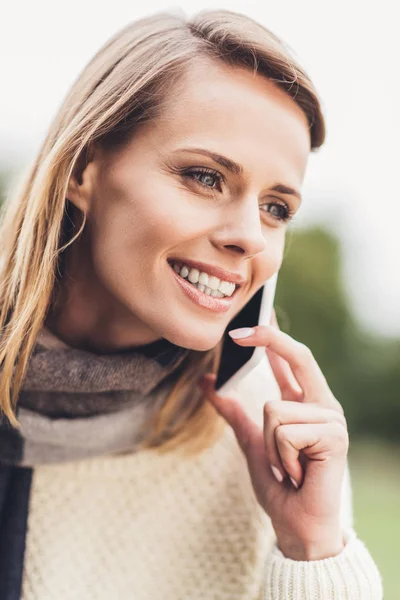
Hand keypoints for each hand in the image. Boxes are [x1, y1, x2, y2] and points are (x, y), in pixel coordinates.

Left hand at [199, 311, 347, 559]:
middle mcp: (322, 406)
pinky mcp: (334, 435)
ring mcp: (331, 419)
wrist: (297, 524)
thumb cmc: (280, 485)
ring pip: (274, 408)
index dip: (274, 336)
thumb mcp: (250, 441)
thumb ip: (233, 412)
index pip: (293, 359)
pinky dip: (282, 457)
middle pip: (299, 356)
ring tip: (290, 466)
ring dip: (270, 445)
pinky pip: (284, 431)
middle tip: (238, 332)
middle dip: (271, 339)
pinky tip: (299, 473)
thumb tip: (206, 383)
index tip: (254, 318)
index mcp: (306, 404)